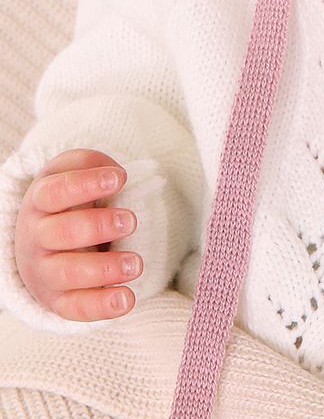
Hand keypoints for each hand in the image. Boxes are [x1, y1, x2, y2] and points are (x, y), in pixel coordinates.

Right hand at [14, 148, 141, 320]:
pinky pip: (75, 308)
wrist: (41, 240)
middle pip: (61, 233)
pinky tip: (127, 299)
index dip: (86, 184)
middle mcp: (38, 238)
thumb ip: (90, 164)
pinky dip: (101, 306)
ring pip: (67, 274)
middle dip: (97, 227)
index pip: (55, 192)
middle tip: (131, 221)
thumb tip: (115, 173)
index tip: (119, 178)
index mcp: (41, 202)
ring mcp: (45, 272)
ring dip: (104, 269)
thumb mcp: (72, 173)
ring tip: (136, 264)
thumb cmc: (68, 200)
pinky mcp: (58, 300)